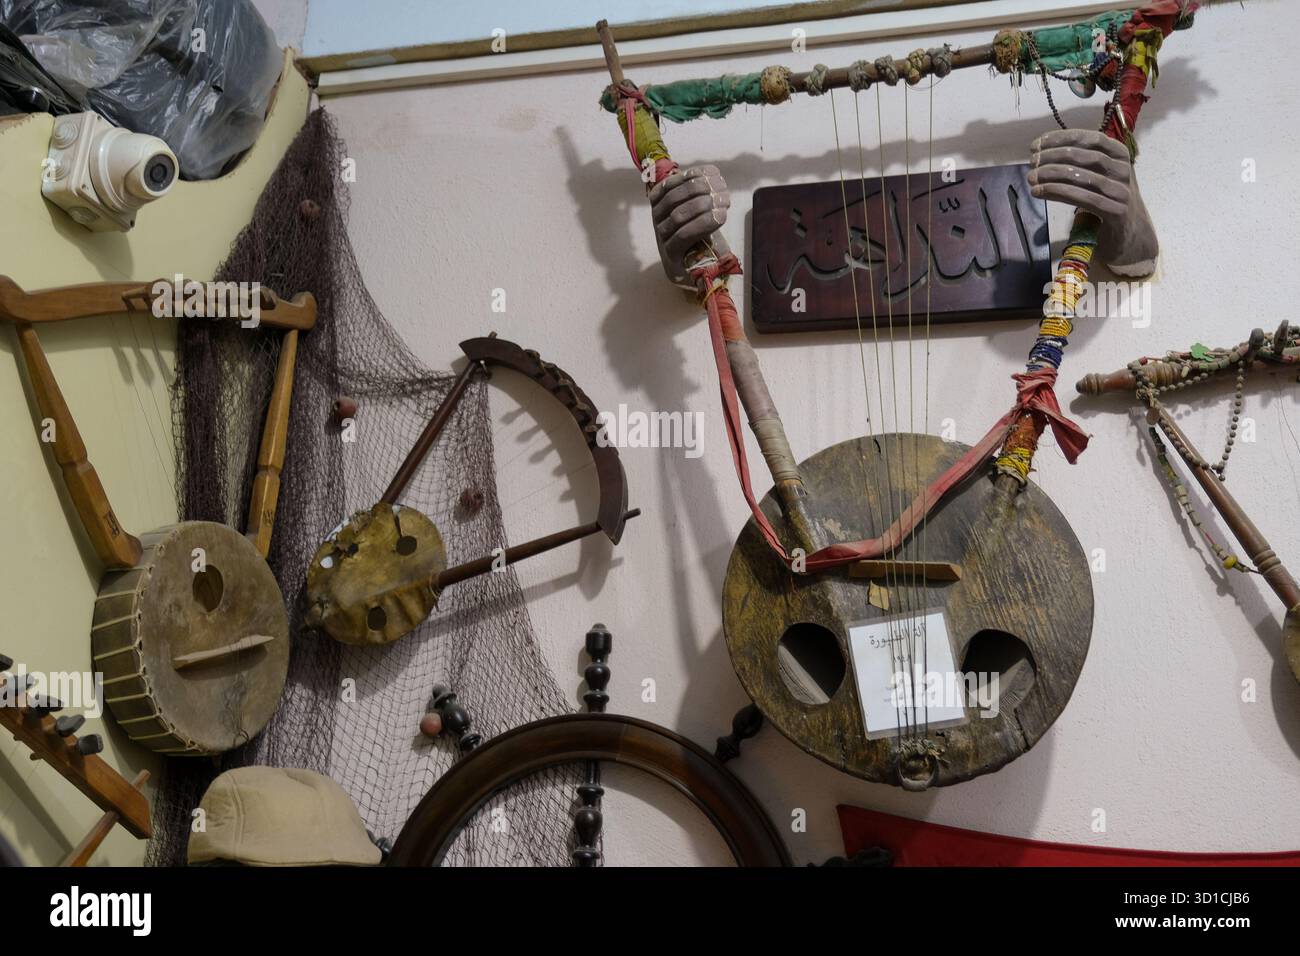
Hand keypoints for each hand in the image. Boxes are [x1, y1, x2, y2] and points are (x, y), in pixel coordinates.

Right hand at [648, 164, 730, 288]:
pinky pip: (683, 235)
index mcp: (659, 201)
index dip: (692, 176)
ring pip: (678, 215)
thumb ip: (701, 190)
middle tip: (723, 189)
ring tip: (724, 202)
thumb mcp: (699, 207)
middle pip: (674, 198)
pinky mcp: (670, 253)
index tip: (714, 174)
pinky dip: (703, 224)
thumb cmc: (700, 232)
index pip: (670, 183)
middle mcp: (657, 217)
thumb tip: (713, 174)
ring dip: (704, 206)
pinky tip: (720, 216)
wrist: (695, 265)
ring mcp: (661, 236)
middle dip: (700, 190)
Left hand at [1028, 129, 1157, 276]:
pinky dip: (1058, 192)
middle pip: (1084, 156)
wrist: (1132, 234)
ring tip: (1031, 177)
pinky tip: (1039, 192)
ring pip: (1082, 176)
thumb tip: (1044, 154)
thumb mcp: (1100, 176)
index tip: (1038, 143)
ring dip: (1051, 174)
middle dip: (1053, 156)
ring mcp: (1121, 192)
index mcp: (1121, 155)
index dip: (1062, 138)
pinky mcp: (1116, 212)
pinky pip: (1082, 198)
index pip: (1091, 138)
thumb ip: (1082, 163)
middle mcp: (1124, 170)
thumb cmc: (1109, 201)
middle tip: (1032, 161)